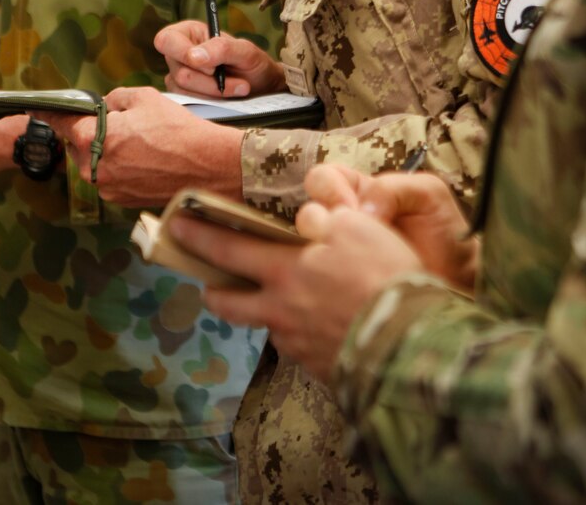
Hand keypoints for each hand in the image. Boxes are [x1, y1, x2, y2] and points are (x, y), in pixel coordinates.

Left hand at [37, 86, 244, 206]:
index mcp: (93, 139)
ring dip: (109, 152)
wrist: (209, 168)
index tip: (38, 108)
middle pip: (80, 145)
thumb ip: (115, 99)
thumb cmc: (179, 132)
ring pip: (97, 163)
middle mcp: (94, 168)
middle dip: (93, 133)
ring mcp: (109, 188)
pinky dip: (123, 168)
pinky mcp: (124, 200)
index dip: (49, 112)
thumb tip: (106, 108)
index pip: (60, 122)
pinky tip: (147, 160)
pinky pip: (113, 178)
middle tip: (123, 125)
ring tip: (142, 144)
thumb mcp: (145, 98)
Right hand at [156, 20, 285, 97]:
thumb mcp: (245, 51)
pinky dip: (212, 103)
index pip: (166, 41)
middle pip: (179, 73)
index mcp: (188, 33)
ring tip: (239, 89)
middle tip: (239, 82)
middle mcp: (178, 55)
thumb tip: (193, 57)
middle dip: (211, 82)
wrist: (262, 88)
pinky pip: (189, 104)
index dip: (184, 54)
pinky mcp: (184, 97)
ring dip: (215, 94)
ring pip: (184, 92)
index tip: (212, 67)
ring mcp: (178, 77)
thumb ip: (221, 48)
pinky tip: (227, 99)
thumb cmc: (253, 64)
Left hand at [171, 205, 423, 382]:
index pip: (229, 250)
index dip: (199, 236)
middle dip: (215, 292)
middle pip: (231, 304)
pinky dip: (306, 335)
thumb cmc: (383, 277)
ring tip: (286, 306)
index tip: (176, 226)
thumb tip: (308, 217)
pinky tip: (326, 329)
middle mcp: (280, 312)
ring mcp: (298, 346)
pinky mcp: (320, 369)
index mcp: (284, 272)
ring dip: (268, 314)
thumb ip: (327, 217)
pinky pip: (303, 347)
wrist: (409, 343)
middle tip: (210, 286)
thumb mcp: (358, 226)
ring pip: (270, 326)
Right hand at [302, 165, 479, 290]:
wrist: (458, 278)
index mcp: (360, 190)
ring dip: (322, 251)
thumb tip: (360, 211)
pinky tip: (344, 282)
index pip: (323, 178)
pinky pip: (316, 275)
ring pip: (305, 245)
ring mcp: (339, 253)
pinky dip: (322, 276)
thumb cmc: (444, 232)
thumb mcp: (427, 194)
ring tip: (350, 263)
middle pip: (306, 211)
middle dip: (322, 221)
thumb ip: (393, 188)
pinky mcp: (339, 282)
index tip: (351, 208)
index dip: (329, 190)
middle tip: (349, 237)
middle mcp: (344, 220)